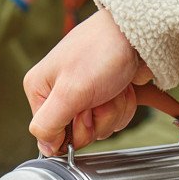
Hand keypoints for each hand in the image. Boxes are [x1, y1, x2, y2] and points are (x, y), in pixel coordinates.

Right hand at [24, 10, 152, 155]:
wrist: (137, 32)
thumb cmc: (101, 51)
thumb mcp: (70, 91)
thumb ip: (49, 123)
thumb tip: (44, 148)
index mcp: (40, 90)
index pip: (51, 135)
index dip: (73, 131)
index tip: (84, 113)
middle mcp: (59, 94)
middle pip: (78, 134)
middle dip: (97, 118)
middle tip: (100, 95)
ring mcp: (84, 95)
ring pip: (100, 128)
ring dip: (113, 110)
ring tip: (113, 87)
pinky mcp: (104, 95)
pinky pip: (114, 118)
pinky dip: (123, 106)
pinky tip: (122, 88)